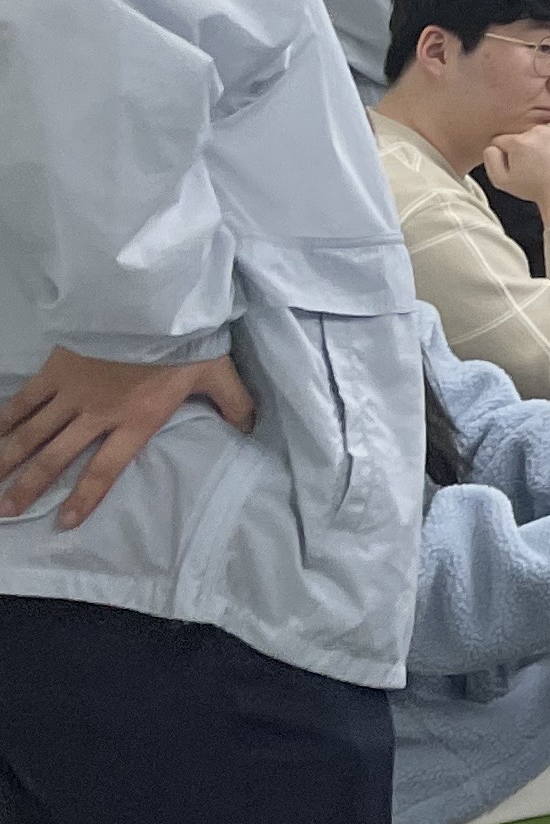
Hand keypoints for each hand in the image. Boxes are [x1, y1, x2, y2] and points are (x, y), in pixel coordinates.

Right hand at [0, 349, 257, 528]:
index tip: (64, 523)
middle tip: (5, 511)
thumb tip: (251, 428)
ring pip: (33, 433)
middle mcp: (98, 413)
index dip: (85, 497)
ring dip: (8, 459)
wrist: (153, 300)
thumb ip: (234, 403)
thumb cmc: (186, 338)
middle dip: (29, 485)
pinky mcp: (57, 368)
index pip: (105, 469)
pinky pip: (25, 399)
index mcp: (135, 419)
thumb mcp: (218, 372)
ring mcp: (73, 391)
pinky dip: (4, 418)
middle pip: (56, 457)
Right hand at [480, 117, 549, 223]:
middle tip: (532, 166)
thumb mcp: (502, 181)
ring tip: (545, 162)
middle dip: (522, 148)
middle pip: (519, 136)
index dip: (504, 155)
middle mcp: (537, 132)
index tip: (515, 166)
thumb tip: (492, 147)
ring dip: (538, 143)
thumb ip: (490, 160)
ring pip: (536, 132)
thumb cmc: (536, 189)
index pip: (500, 140)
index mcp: (519, 143)